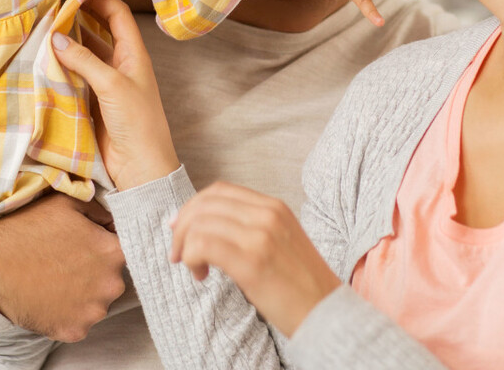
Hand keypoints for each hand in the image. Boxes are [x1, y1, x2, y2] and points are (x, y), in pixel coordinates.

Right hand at [0, 193, 125, 341]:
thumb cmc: (29, 230)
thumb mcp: (67, 205)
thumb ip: (100, 211)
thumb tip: (113, 221)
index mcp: (113, 251)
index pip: (126, 248)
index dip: (107, 245)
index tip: (90, 245)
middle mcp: (111, 284)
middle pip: (113, 277)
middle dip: (97, 270)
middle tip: (69, 262)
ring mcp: (93, 311)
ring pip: (98, 300)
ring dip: (85, 293)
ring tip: (58, 279)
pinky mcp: (74, 330)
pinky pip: (80, 320)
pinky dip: (69, 312)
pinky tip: (52, 297)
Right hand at [53, 0, 179, 189]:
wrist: (141, 167)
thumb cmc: (138, 122)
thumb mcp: (112, 85)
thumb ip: (85, 60)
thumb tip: (56, 36)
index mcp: (134, 54)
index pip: (116, 15)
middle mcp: (119, 64)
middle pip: (96, 31)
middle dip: (76, 17)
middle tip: (49, 5)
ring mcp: (104, 83)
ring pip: (81, 54)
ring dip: (64, 42)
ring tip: (39, 27)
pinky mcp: (90, 101)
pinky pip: (72, 77)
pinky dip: (58, 67)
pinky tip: (40, 59)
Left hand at [169, 182, 341, 336]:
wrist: (327, 313)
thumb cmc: (299, 285)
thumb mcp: (280, 242)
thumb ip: (251, 227)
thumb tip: (206, 227)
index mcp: (274, 207)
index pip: (220, 190)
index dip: (193, 206)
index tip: (180, 228)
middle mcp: (268, 214)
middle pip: (206, 203)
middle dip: (182, 226)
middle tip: (177, 252)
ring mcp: (261, 235)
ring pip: (200, 223)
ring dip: (185, 246)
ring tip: (193, 268)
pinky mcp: (253, 261)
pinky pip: (203, 245)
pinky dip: (191, 258)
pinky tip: (201, 275)